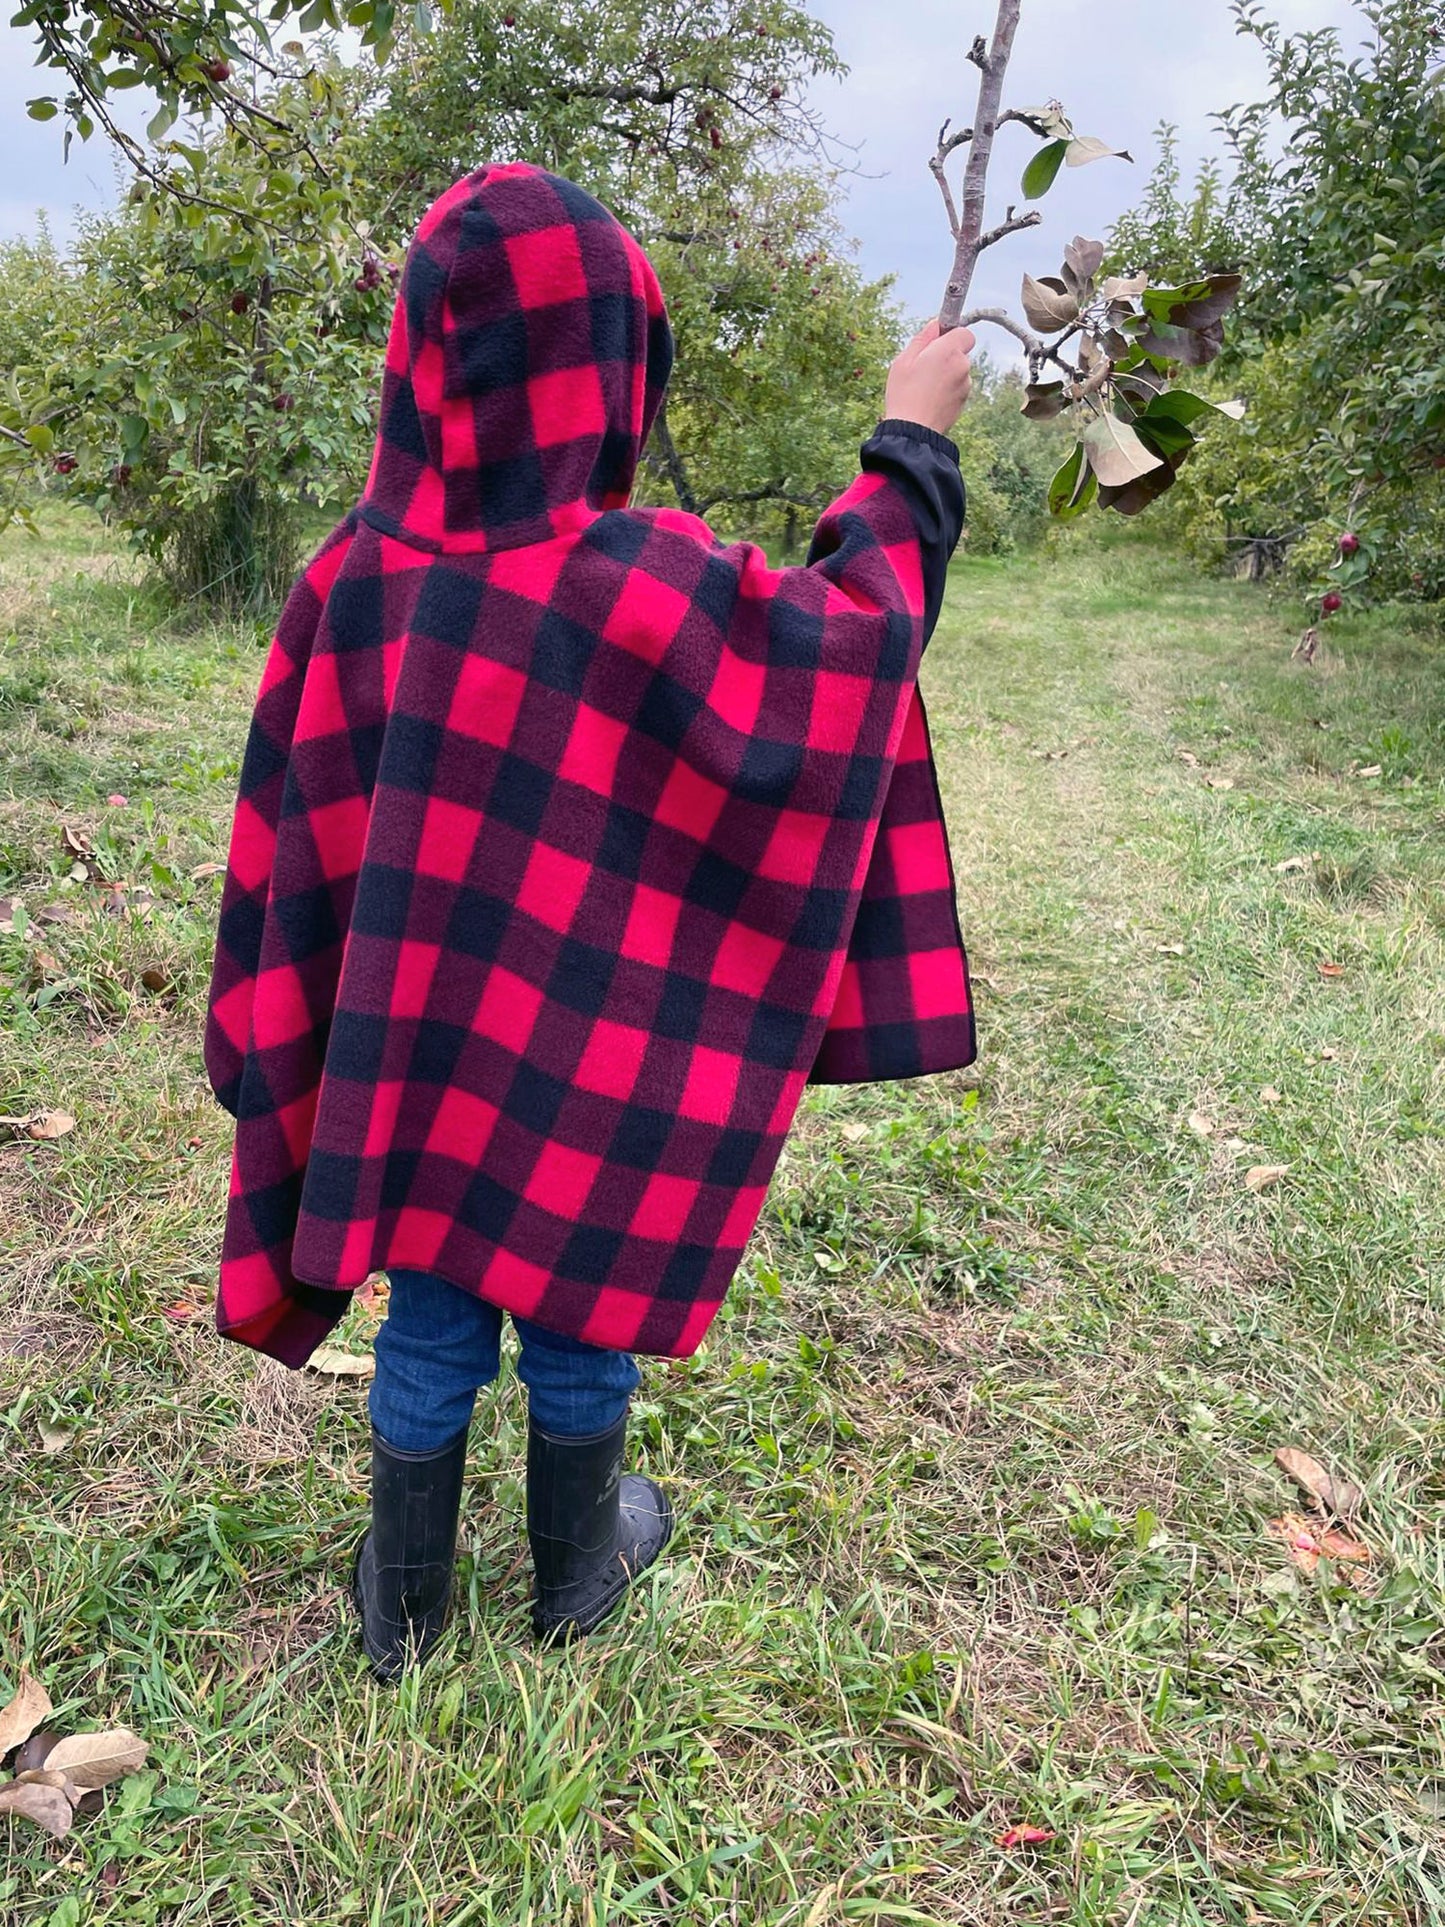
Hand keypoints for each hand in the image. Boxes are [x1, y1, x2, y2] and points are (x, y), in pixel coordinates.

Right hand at [883, 319, 974, 437]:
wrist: (912, 431)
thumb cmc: (904, 394)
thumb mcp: (904, 360)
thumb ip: (923, 339)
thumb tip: (935, 324)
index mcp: (948, 351)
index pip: (965, 333)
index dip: (952, 335)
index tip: (938, 343)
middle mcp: (962, 366)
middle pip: (960, 353)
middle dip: (946, 356)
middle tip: (923, 367)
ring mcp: (965, 386)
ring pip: (958, 372)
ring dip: (946, 374)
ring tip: (924, 387)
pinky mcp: (963, 402)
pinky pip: (957, 388)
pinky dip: (947, 390)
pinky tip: (930, 399)